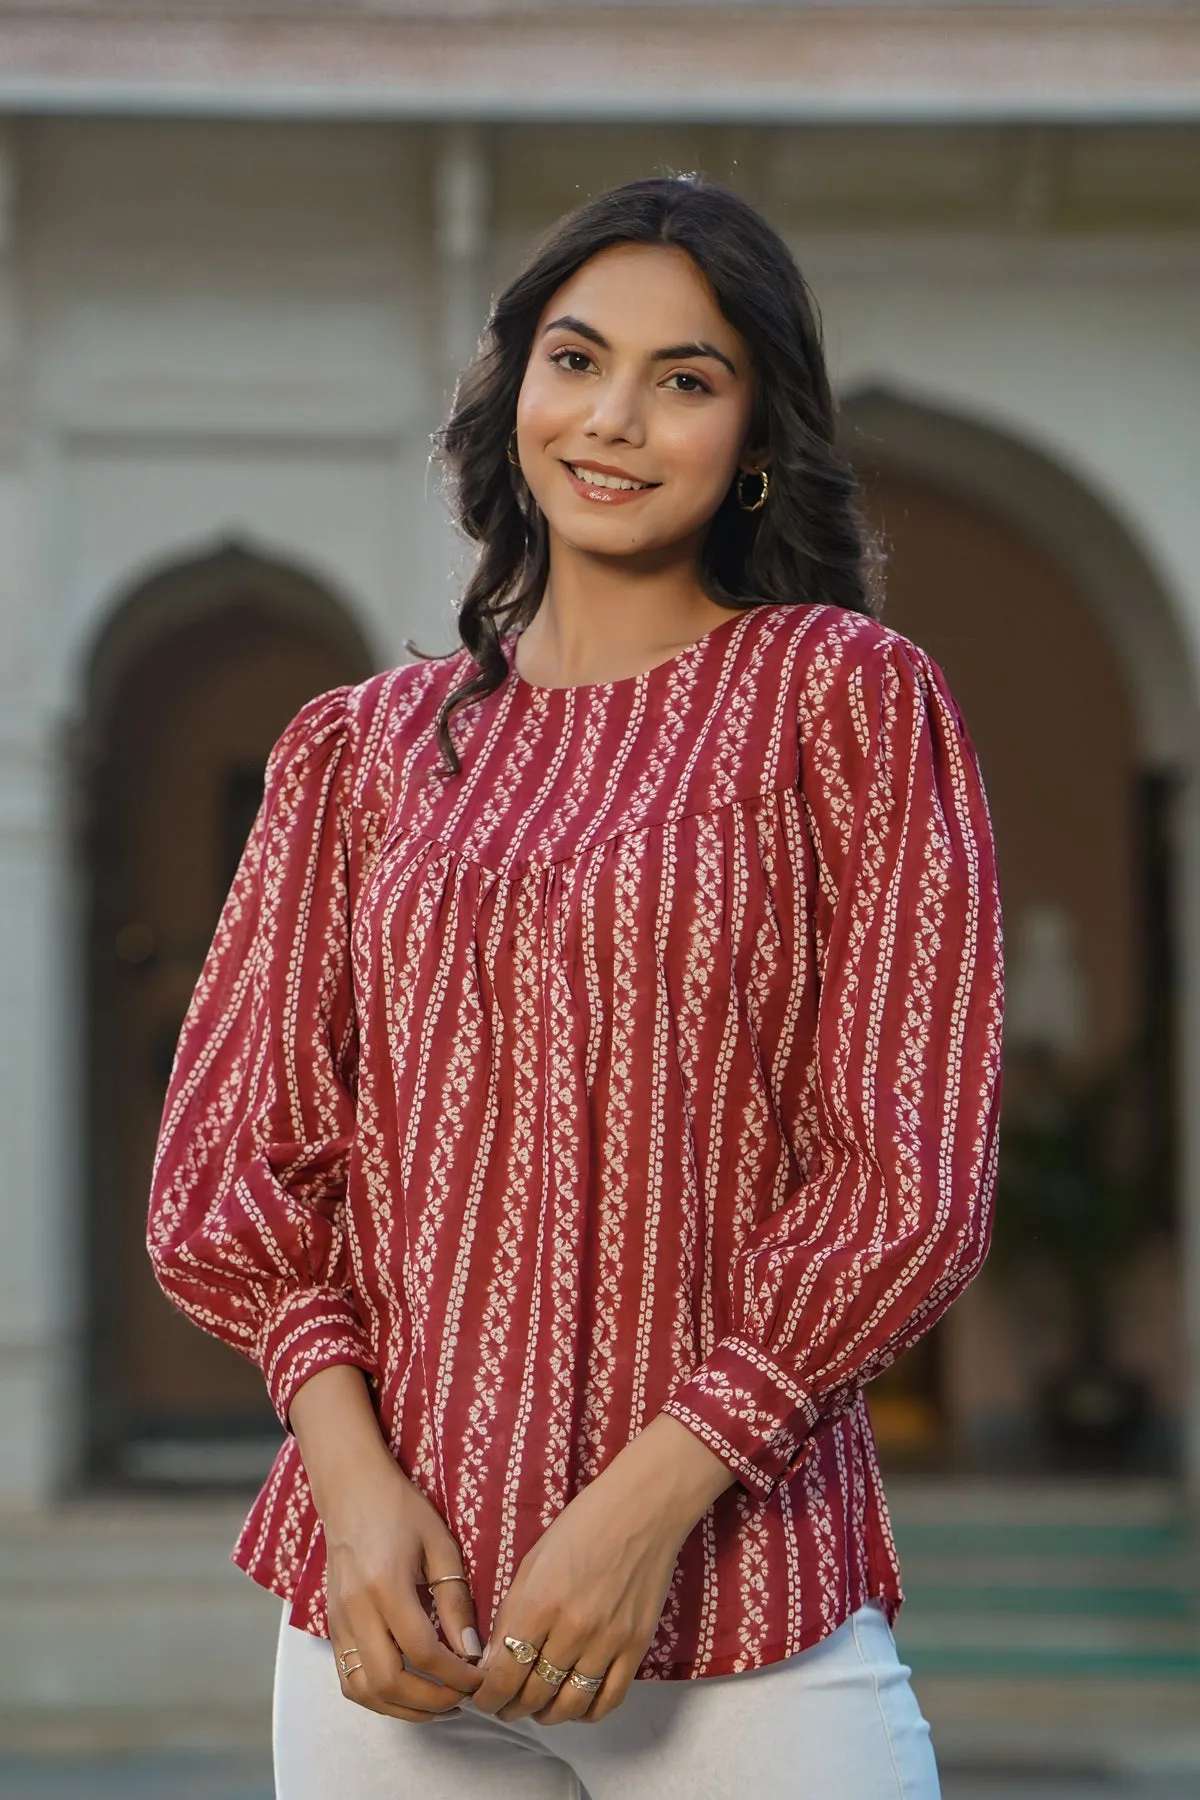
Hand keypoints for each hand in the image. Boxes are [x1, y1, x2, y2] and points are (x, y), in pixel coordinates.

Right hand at [290, 1365, 484, 1722]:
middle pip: (389, 1682)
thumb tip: (471, 1651)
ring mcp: (338, 1621)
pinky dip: (377, 1697)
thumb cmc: (401, 1509)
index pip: (422, 1651)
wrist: (351, 1489)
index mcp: (385, 1585)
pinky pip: (348, 1679)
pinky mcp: (331, 1626)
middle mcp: (356, 1609)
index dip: (454, 1676)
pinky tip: (406, 1691)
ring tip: (436, 1704)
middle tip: (461, 1699)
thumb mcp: (440, 1545)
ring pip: (363, 1690)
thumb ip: (455, 1600)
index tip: (479, 1678)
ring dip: (401, 1708)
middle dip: (430, 1701)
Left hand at [470, 1414, 732, 1725]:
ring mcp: (608, 1641)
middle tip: (503, 1703)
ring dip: (546, 1714)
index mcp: (539, 1603)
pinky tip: (573, 1703)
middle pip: (533, 1695)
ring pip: (569, 1705)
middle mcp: (573, 1629)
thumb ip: (511, 1614)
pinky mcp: (636, 1647)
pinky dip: (586, 1712)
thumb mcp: (532, 1562)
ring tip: (535, 1706)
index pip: (503, 1675)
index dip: (486, 1697)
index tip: (480, 1698)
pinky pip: (608, 1700)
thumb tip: (492, 1662)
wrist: (642, 1510)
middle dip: (510, 1707)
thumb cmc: (582, 1526)